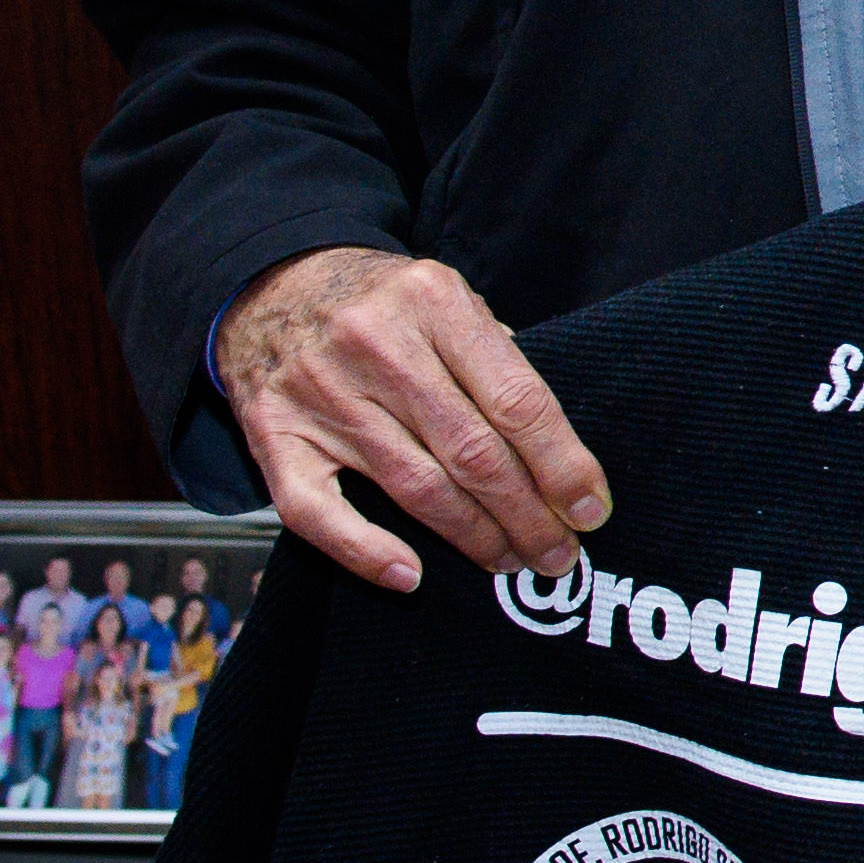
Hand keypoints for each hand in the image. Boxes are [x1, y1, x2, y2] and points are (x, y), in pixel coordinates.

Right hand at [216, 246, 609, 594]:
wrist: (272, 285)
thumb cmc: (384, 303)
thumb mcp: (446, 299)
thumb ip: (495, 359)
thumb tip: (556, 451)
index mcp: (435, 303)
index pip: (517, 400)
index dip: (561, 465)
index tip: (591, 509)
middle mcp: (377, 345)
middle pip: (472, 452)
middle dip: (527, 514)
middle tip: (558, 555)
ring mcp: (320, 393)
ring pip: (414, 487)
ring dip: (472, 537)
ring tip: (510, 561)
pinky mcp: (274, 435)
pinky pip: (318, 512)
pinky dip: (365, 552)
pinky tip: (411, 577)